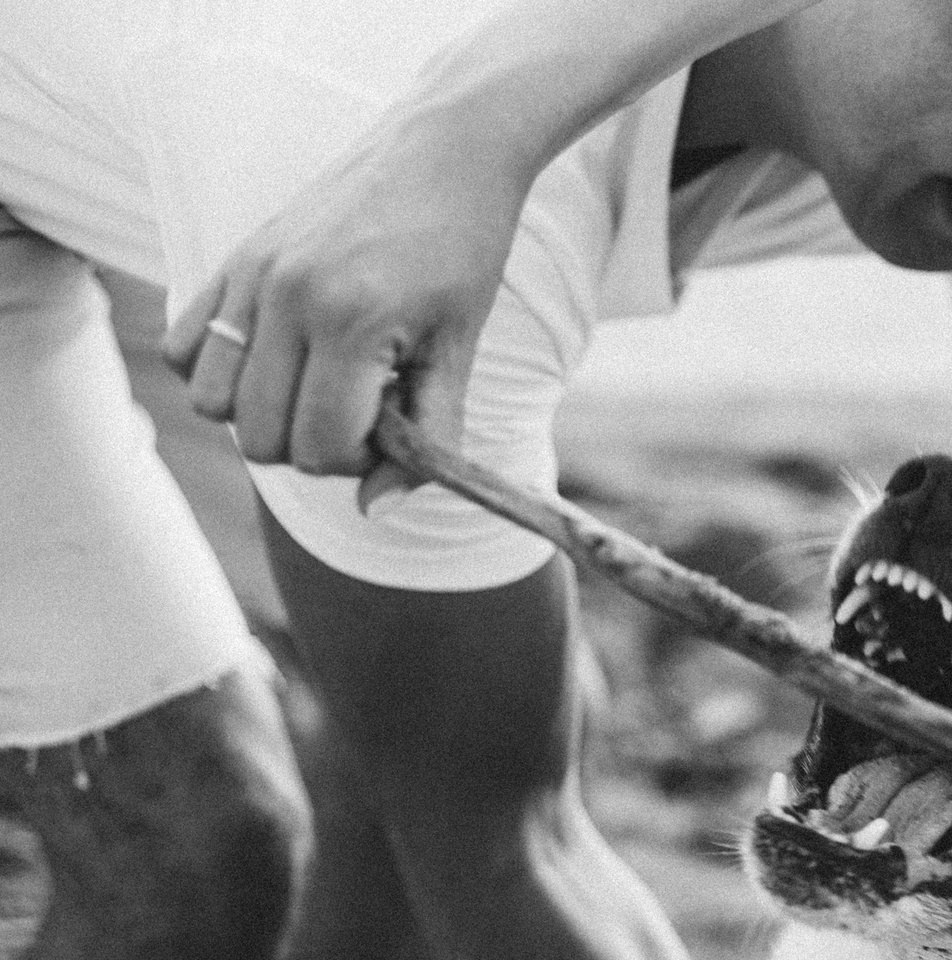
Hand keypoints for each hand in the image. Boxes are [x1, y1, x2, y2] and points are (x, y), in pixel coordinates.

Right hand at [161, 111, 528, 508]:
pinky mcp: (231, 260)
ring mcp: (249, 276)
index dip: (360, 462)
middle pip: (258, 438)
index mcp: (350, 322)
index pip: (317, 448)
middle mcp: (284, 298)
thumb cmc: (464, 252)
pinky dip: (221, 374)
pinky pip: (183, 348)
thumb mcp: (460, 352)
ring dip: (263, 416)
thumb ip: (427, 440)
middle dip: (312, 446)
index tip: (396, 426)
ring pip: (212, 402)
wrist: (443, 152)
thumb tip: (375, 510)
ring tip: (320, 384)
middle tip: (363, 409)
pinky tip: (279, 359)